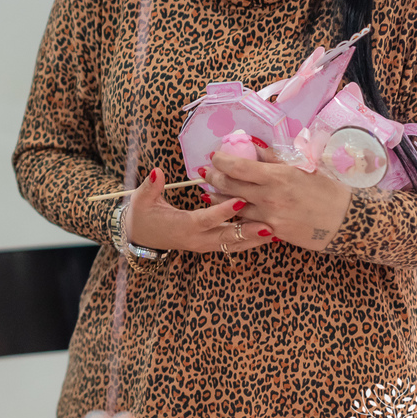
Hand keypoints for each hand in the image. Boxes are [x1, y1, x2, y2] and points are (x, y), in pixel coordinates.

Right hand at [125, 167, 275, 255]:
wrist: (140, 237)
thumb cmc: (142, 216)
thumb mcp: (142, 200)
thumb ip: (151, 186)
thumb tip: (157, 171)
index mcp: (182, 226)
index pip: (206, 219)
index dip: (223, 211)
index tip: (241, 199)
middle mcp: (196, 240)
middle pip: (226, 237)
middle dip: (248, 231)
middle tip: (270, 224)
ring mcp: (204, 245)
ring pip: (233, 245)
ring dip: (254, 239)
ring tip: (276, 231)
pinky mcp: (209, 246)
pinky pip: (232, 246)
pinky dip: (249, 241)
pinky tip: (266, 234)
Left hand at [205, 150, 351, 249]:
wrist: (348, 221)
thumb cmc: (328, 190)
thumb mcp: (303, 167)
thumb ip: (275, 158)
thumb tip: (254, 147)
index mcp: (277, 176)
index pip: (238, 167)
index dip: (221, 160)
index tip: (215, 156)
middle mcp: (269, 196)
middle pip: (230, 186)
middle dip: (214, 178)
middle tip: (206, 173)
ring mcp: (269, 217)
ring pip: (233, 208)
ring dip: (217, 199)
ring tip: (208, 192)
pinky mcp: (273, 232)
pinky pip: (247, 224)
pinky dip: (234, 216)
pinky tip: (227, 212)